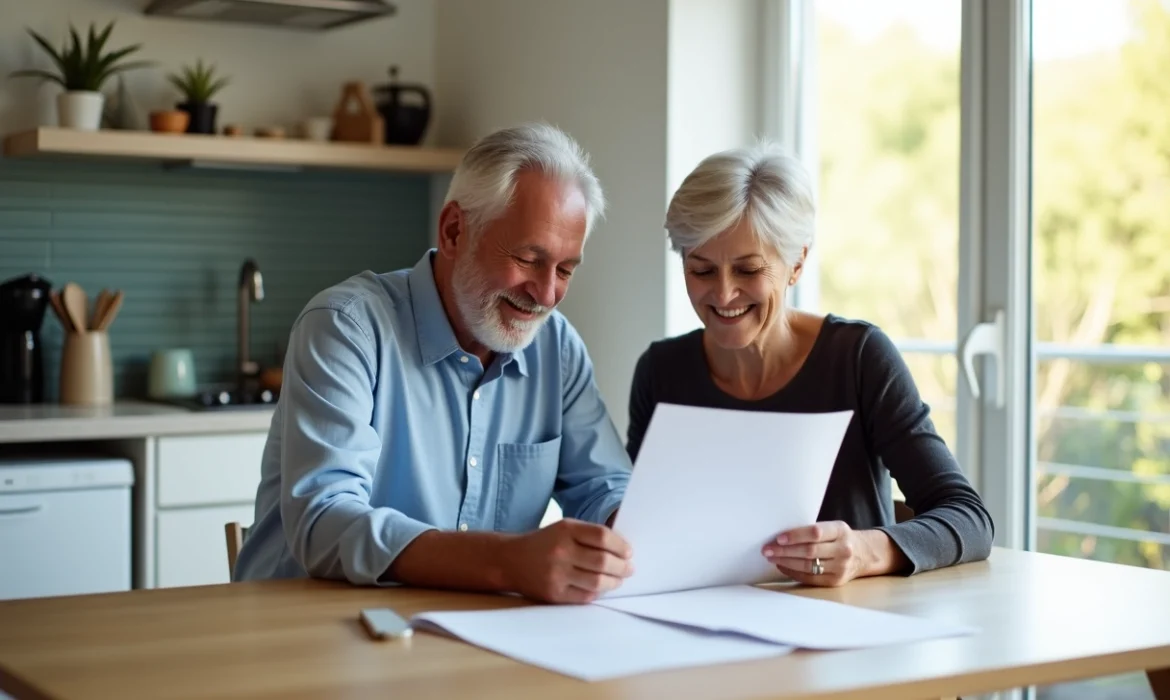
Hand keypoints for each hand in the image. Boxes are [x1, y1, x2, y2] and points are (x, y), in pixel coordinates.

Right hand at [500, 519, 633, 603]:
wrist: (510, 560)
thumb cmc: (545, 543)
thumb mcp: (564, 528)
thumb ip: (590, 535)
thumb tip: (623, 549)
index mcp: (566, 530)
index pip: (602, 536)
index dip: (620, 545)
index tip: (629, 552)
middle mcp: (561, 551)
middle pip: (603, 561)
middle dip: (622, 567)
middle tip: (629, 569)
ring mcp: (556, 574)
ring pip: (597, 581)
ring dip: (614, 582)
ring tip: (618, 580)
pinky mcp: (553, 594)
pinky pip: (585, 596)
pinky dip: (597, 592)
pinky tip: (600, 588)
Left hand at [761, 521, 878, 586]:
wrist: (864, 554)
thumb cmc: (840, 538)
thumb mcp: (833, 527)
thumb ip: (813, 530)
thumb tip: (782, 536)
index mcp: (840, 530)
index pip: (815, 533)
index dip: (796, 536)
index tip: (779, 538)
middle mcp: (843, 549)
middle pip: (809, 551)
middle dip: (785, 551)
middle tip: (767, 549)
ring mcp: (840, 567)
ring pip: (808, 566)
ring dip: (786, 562)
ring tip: (771, 557)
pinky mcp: (835, 581)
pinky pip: (810, 578)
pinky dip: (793, 572)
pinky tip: (782, 566)